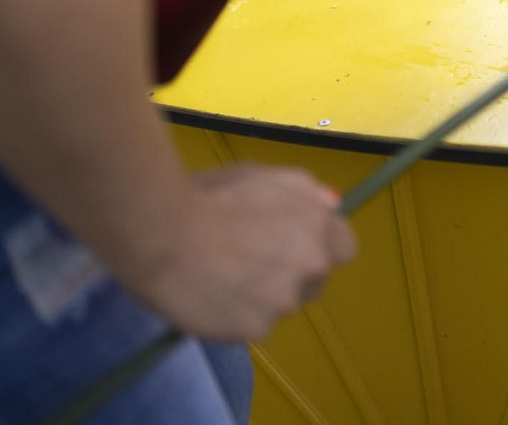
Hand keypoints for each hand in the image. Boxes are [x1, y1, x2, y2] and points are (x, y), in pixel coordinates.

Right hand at [121, 164, 355, 341]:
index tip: (295, 244)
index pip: (344, 248)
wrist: (162, 234)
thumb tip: (331, 205)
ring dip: (262, 294)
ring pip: (281, 304)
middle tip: (249, 259)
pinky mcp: (254, 331)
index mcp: (318, 227)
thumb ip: (305, 190)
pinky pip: (252, 324)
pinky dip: (236, 314)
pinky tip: (210, 295)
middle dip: (291, 272)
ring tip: (221, 275)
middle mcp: (310, 267)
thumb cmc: (211, 196)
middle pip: (314, 279)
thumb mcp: (263, 176)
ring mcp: (284, 302)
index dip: (321, 245)